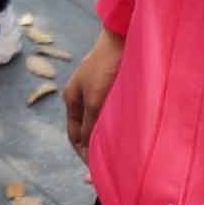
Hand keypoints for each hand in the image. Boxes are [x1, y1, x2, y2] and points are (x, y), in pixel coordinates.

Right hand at [63, 27, 123, 153]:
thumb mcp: (95, 100)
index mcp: (72, 98)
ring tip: (124, 149)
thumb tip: (87, 149)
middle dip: (97, 146)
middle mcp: (84, 96)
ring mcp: (99, 90)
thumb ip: (89, 125)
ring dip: (109, 134)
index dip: (83, 152)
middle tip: (112, 163)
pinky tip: (131, 130)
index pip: (74, 135)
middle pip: (88, 128)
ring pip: (102, 120)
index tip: (95, 168)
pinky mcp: (114, 85)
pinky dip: (119, 123)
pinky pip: (114, 111)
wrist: (123, 36)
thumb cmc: (106, 67)